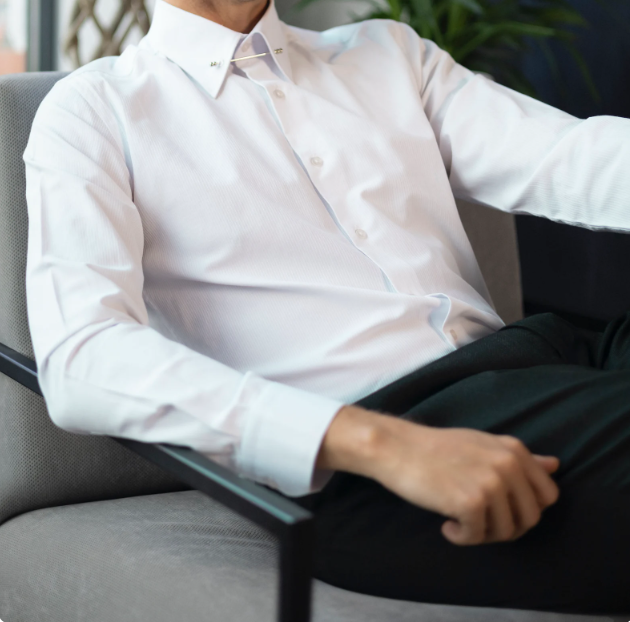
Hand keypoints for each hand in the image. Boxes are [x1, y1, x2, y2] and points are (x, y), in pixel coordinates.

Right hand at [317, 405, 559, 545]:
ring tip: (458, 520)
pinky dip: (461, 537)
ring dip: (483, 534)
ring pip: (507, 532)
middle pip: (530, 518)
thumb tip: (555, 465)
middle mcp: (507, 465)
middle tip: (477, 520)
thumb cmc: (437, 448)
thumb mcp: (482, 445)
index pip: (547, 495)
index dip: (526, 509)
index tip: (499, 508)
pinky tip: (446, 525)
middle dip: (506, 527)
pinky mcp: (470, 502)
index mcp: (513, 450)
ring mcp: (490, 483)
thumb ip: (520, 458)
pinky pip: (478, 537)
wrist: (398, 448)